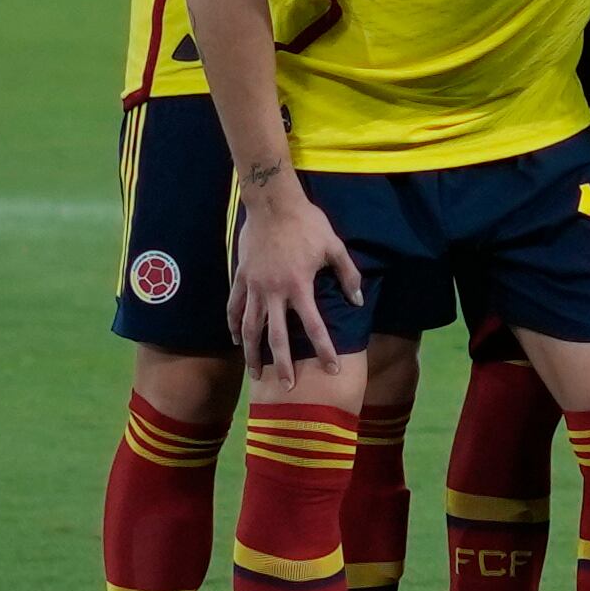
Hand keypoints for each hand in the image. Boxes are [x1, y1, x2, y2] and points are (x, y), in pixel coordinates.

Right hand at [228, 172, 360, 378]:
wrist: (273, 202)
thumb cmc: (307, 223)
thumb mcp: (335, 247)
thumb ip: (347, 275)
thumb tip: (357, 301)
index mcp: (300, 286)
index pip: (315, 326)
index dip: (325, 349)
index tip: (332, 369)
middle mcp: (274, 292)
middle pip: (276, 337)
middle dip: (282, 364)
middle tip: (286, 388)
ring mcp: (253, 286)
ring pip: (249, 327)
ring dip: (252, 352)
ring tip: (254, 373)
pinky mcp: (240, 277)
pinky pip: (233, 307)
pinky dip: (232, 325)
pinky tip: (235, 340)